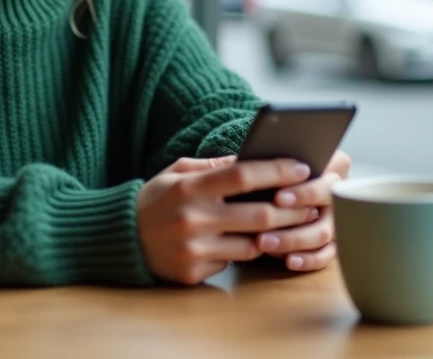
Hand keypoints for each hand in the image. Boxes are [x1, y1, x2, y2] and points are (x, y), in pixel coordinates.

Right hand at [137, 155, 318, 284]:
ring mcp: (194, 250)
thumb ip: (212, 166)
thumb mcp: (176, 173)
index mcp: (190, 188)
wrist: (121, 239)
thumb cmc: (155, 200)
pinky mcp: (193, 273)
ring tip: (288, 224)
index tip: (301, 167)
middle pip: (259, 216)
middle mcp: (193, 219)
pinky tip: (247, 242)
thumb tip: (251, 158)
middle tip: (311, 203)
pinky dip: (241, 252)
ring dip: (272, 235)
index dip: (277, 171)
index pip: (243, 176)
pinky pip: (232, 263)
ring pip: (252, 245)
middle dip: (291, 210)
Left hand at [256, 150, 351, 271]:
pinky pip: (326, 255)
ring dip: (294, 239)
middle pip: (325, 210)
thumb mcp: (275, 160)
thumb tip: (252, 172)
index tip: (278, 198)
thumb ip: (274, 164)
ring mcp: (337, 218)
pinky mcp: (332, 242)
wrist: (279, 187)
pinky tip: (289, 261)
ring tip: (265, 243)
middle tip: (267, 222)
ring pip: (323, 233)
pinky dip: (308, 259)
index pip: (324, 179)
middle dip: (296, 216)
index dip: (304, 191)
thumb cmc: (276, 171)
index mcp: (332, 166)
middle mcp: (338, 192)